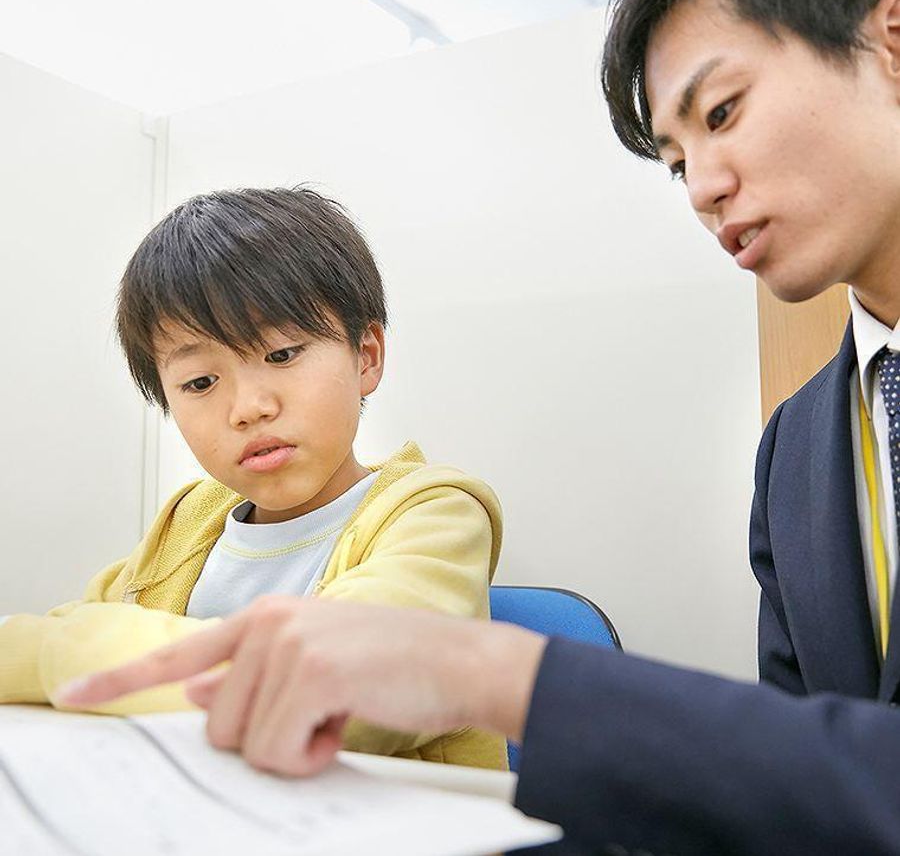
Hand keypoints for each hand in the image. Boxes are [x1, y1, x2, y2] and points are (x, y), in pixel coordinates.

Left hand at [56, 596, 546, 775]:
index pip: (180, 654)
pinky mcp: (311, 670)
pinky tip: (346, 720)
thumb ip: (250, 676)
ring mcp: (287, 642)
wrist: (460, 660)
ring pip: (244, 743)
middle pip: (215, 725)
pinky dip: (310, 755)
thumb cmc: (392, 666)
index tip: (73, 695)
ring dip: (293, 747)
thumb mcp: (315, 663)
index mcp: (265, 617)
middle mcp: (267, 621)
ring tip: (338, 712)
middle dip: (265, 739)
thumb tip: (195, 693)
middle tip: (320, 715)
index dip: (122, 679)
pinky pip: (277, 750)